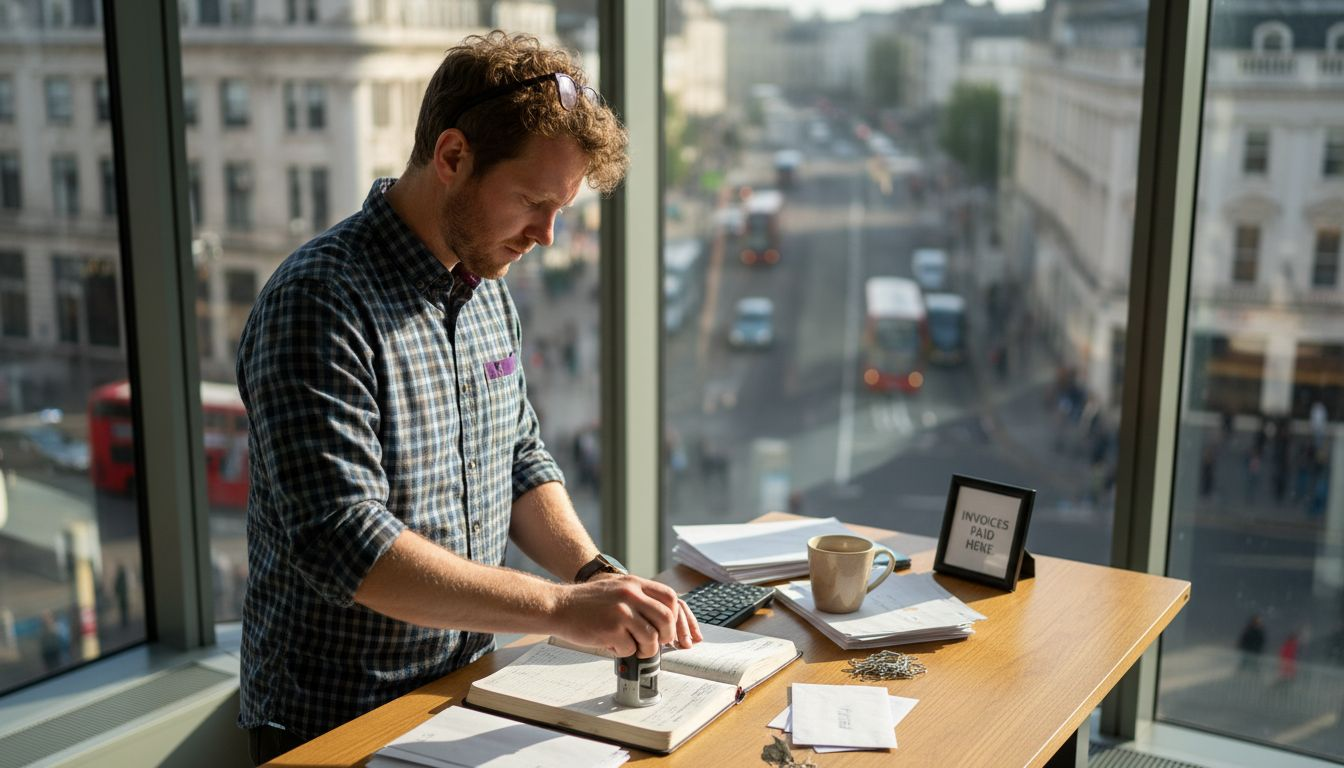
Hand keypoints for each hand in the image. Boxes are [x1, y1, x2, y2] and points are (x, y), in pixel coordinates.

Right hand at [552, 574, 702, 657]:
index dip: (675, 616)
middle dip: (666, 636)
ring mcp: (621, 611)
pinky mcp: (611, 629)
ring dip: (646, 649)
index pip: (669, 597)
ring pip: (652, 637)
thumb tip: (663, 620)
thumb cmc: (586, 603)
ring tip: (633, 648)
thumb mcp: (616, 589)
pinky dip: (624, 652)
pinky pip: (631, 648)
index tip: (671, 629)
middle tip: (657, 644)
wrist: (558, 606)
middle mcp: (630, 594)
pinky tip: (613, 645)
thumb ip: (638, 598)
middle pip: (666, 618)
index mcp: (634, 583)